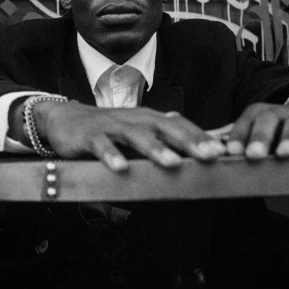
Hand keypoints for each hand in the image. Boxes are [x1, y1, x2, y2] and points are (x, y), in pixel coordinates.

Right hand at [32, 100, 225, 171]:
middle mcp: (134, 120)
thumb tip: (194, 156)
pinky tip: (120, 168)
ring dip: (154, 148)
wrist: (66, 119)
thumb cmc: (108, 130)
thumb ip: (160, 142)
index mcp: (148, 119)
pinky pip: (102, 146)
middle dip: (187, 141)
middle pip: (164, 128)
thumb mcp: (136, 133)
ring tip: (172, 163)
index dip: (200, 136)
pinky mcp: (90, 136)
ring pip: (136, 136)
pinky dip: (110, 156)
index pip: (179, 124)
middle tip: (208, 155)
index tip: (222, 151)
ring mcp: (112, 127)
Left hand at [225, 98, 288, 159]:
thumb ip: (239, 140)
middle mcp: (278, 113)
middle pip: (268, 121)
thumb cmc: (275, 127)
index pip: (246, 122)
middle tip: (254, 155)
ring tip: (285, 154)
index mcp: (259, 113)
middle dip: (260, 137)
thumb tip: (211, 152)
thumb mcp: (257, 128)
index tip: (232, 152)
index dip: (238, 136)